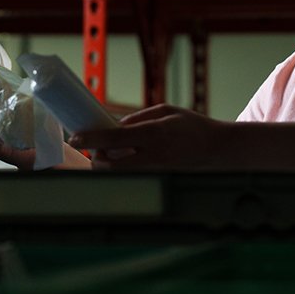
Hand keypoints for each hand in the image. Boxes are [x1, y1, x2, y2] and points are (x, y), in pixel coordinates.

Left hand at [68, 104, 228, 170]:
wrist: (219, 150)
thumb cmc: (193, 126)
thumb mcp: (167, 111)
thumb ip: (138, 117)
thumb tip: (114, 126)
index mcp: (155, 133)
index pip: (114, 138)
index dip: (91, 139)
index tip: (75, 137)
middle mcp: (154, 156)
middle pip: (110, 165)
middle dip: (96, 158)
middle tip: (95, 149)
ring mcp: (156, 173)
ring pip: (118, 177)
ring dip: (108, 167)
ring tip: (111, 156)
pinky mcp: (158, 182)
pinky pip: (132, 181)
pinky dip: (123, 173)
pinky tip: (128, 164)